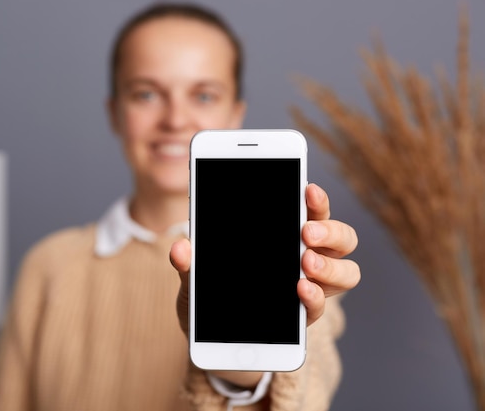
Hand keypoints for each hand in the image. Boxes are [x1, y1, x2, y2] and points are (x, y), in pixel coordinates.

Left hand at [169, 182, 359, 333]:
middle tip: (306, 233)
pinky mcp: (303, 316)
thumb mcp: (196, 275)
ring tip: (306, 263)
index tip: (307, 188)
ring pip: (347, 271)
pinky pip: (321, 306)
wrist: (214, 338)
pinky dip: (315, 298)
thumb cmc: (211, 292)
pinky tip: (300, 290)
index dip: (316, 198)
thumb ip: (190, 261)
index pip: (312, 209)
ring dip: (331, 266)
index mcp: (286, 233)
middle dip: (330, 231)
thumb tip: (180, 248)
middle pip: (342, 237)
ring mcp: (310, 286)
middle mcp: (308, 256)